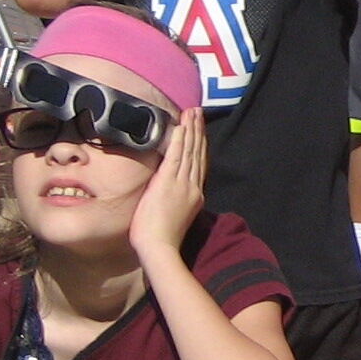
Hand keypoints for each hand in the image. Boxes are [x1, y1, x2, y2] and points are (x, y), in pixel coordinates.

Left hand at [129, 108, 206, 258]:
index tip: (200, 129)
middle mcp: (192, 186)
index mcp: (195, 194)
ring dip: (190, 130)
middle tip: (199, 112)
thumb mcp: (178, 215)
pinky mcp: (167, 183)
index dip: (200, 144)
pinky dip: (179, 141)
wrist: (160, 247)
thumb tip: (175, 191)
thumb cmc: (163, 237)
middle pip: (197, 153)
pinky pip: (175, 157)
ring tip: (192, 113)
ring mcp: (181, 183)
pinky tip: (180, 127)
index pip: (199, 163)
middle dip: (198, 131)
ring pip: (188, 151)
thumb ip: (180, 199)